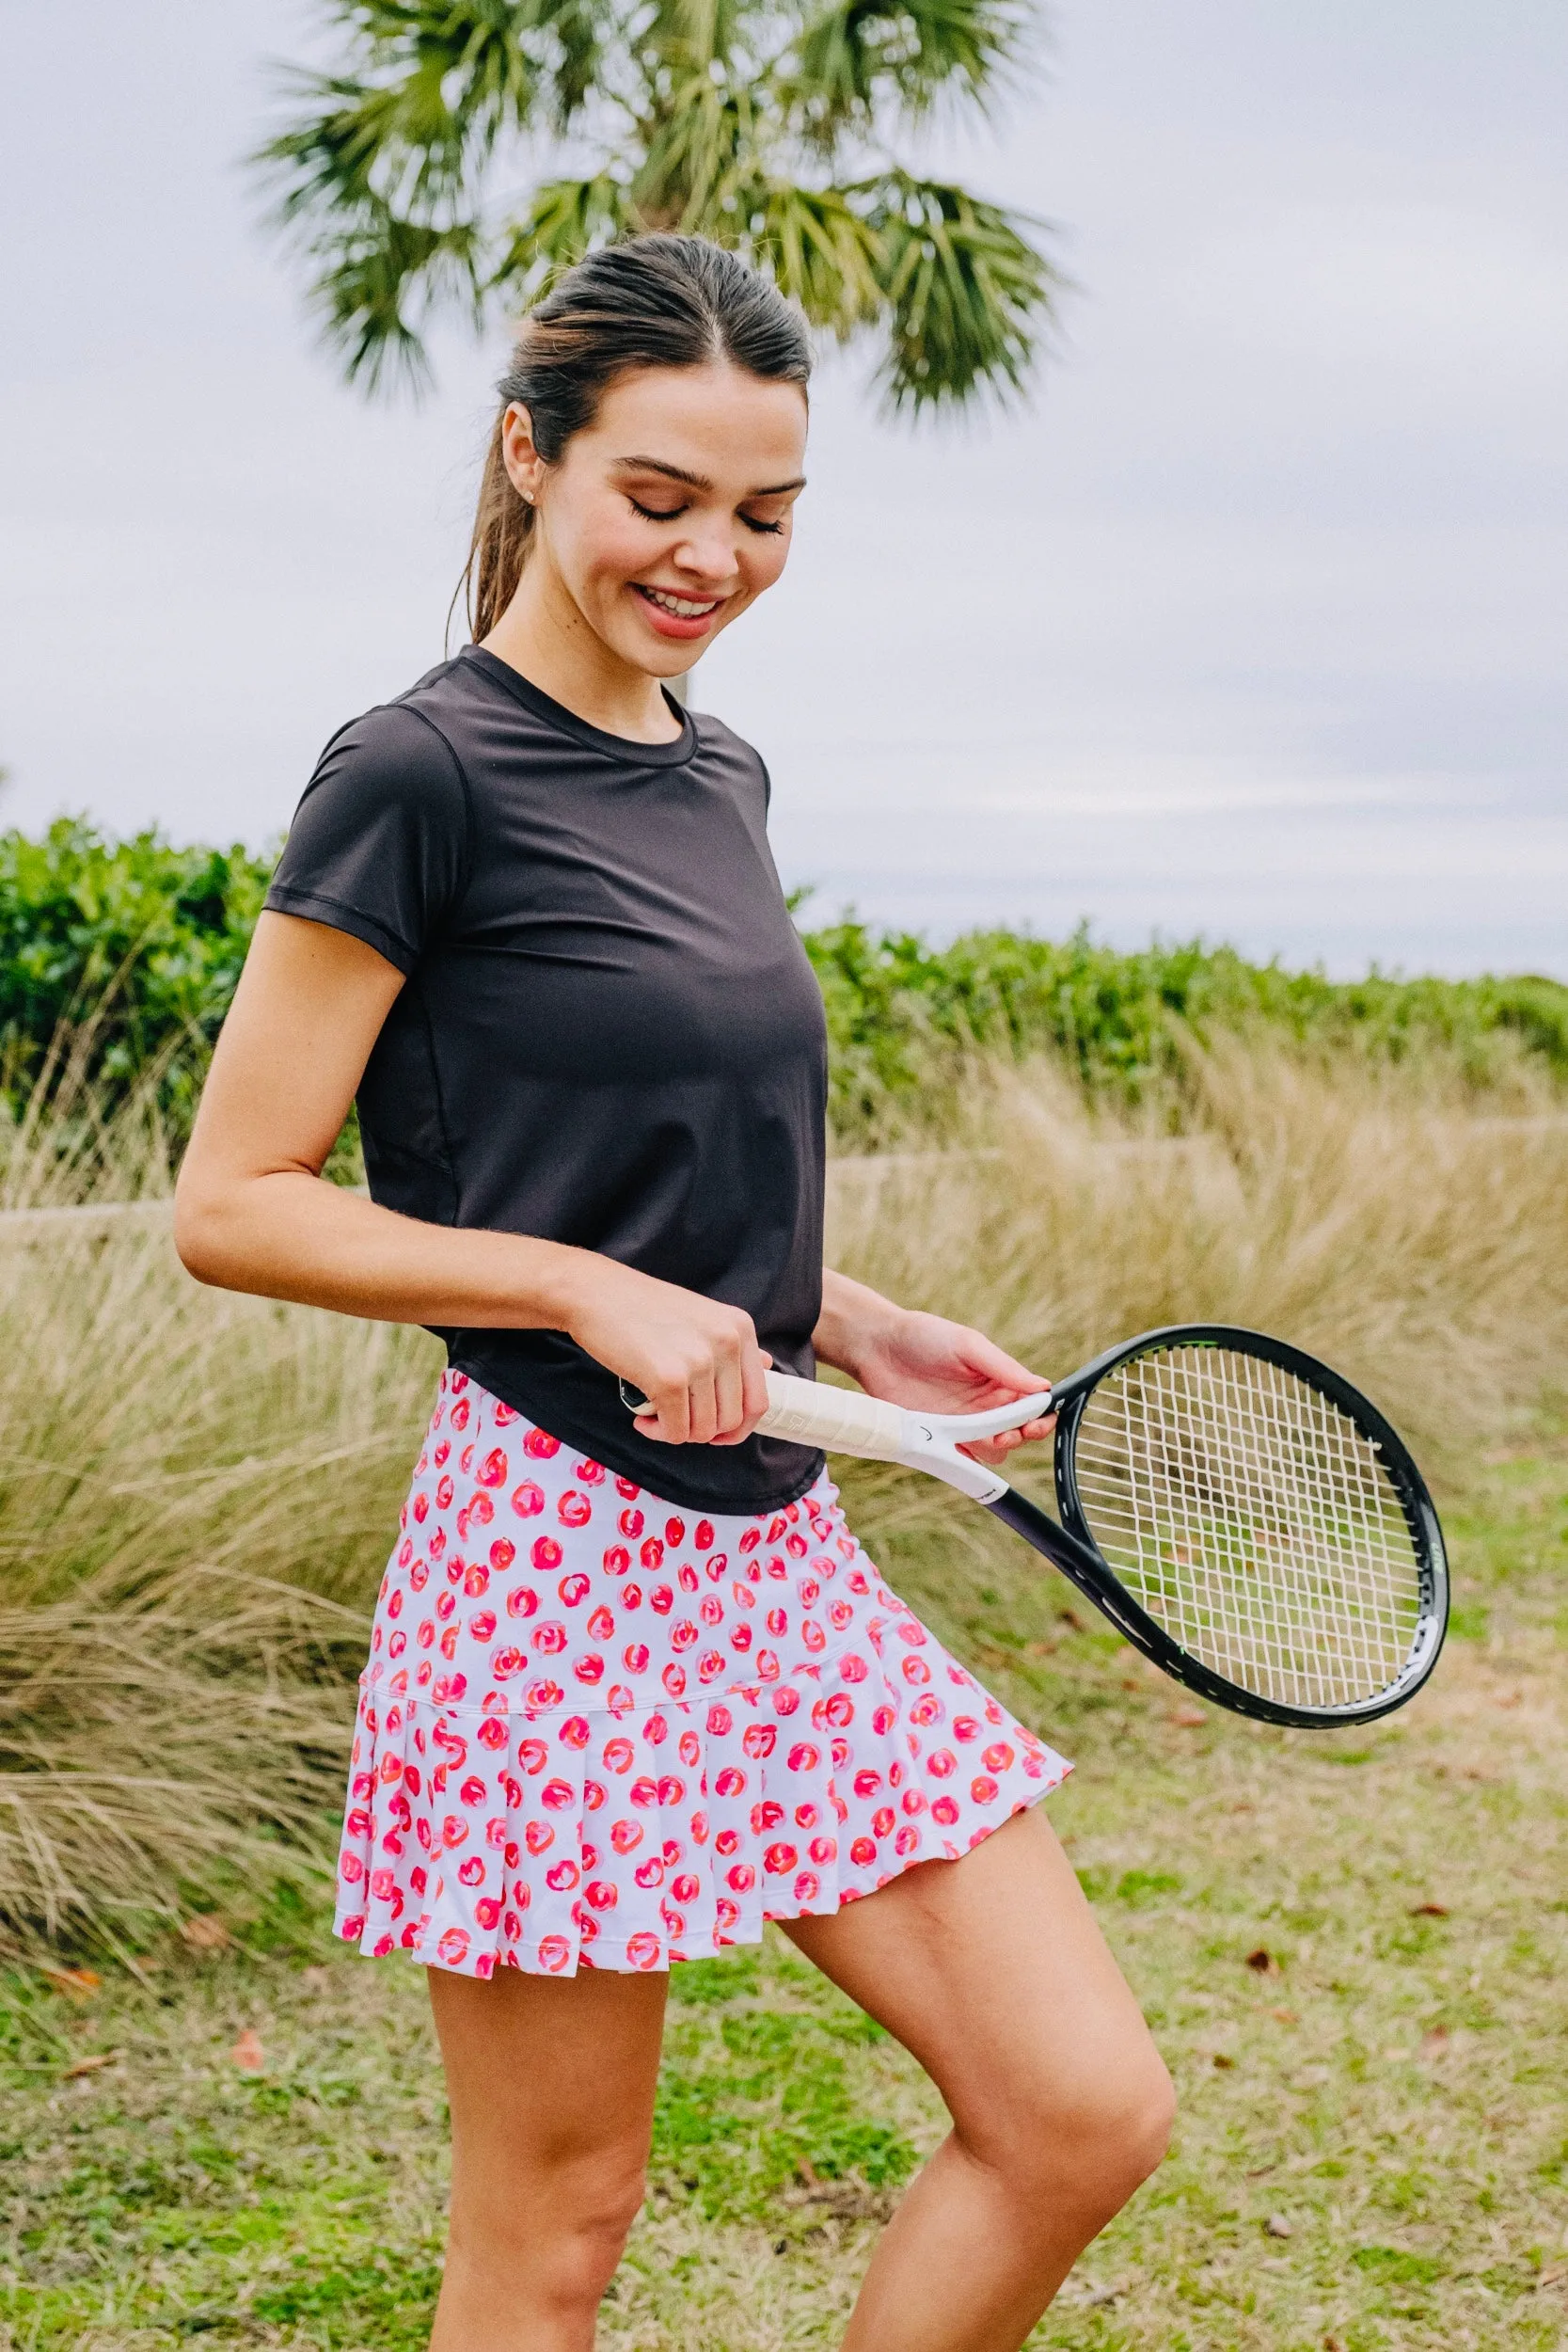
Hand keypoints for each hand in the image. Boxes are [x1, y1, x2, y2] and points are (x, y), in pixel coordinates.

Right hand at [558, 1256, 771, 1445]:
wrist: (595, 1293)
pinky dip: (658, 1433)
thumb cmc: (642, 1307)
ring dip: (678, 1432)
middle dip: (705, 1432)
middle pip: (732, 1420)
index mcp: (740, 1328)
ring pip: (704, 1430)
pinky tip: (643, 1418)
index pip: (759, 1399)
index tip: (717, 1432)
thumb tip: (767, 1365)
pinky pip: (675, 1430)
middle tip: (677, 1422)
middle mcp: (727, 1343)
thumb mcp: (702, 1316)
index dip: (739, 1426)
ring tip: (656, 1417)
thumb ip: (733, 1345)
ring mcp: (699, 1361)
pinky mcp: (669, 1379)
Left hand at [845, 1308, 1054, 1467]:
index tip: (1037, 1421)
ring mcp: (962, 1424)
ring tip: (986, 1437)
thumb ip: (1005, 1368)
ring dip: (996, 1449)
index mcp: (999, 1381)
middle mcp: (985, 1406)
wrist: (877, 1346)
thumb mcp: (969, 1345)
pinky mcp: (938, 1438)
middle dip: (1021, 1437)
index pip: (1033, 1405)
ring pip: (993, 1451)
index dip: (1041, 1417)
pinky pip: (960, 1460)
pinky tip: (962, 1453)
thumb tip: (1042, 1387)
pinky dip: (966, 1464)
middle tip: (1010, 1433)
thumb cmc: (925, 1336)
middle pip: (1018, 1433)